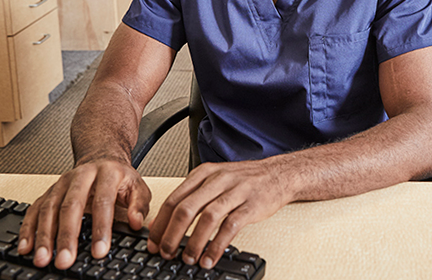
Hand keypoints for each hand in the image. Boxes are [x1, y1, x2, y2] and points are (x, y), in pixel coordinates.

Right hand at [17, 159, 150, 268]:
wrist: (102, 156)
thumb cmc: (119, 177)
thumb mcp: (137, 186)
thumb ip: (139, 204)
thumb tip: (136, 222)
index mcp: (107, 173)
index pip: (103, 201)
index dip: (101, 227)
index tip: (100, 251)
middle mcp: (82, 175)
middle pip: (72, 205)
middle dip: (67, 235)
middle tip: (66, 260)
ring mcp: (63, 182)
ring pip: (50, 207)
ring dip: (44, 235)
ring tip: (43, 259)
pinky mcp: (50, 190)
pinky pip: (35, 208)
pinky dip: (29, 228)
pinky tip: (26, 247)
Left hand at [147, 159, 291, 268]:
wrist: (277, 174)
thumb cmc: (244, 179)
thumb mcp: (214, 179)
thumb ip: (191, 197)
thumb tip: (164, 222)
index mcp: (204, 173)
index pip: (174, 198)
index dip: (161, 223)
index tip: (153, 242)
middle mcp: (218, 179)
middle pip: (186, 208)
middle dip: (171, 235)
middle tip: (166, 253)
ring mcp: (235, 191)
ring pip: (207, 217)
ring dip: (194, 242)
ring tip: (188, 258)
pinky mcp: (251, 205)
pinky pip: (230, 226)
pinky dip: (217, 245)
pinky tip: (210, 258)